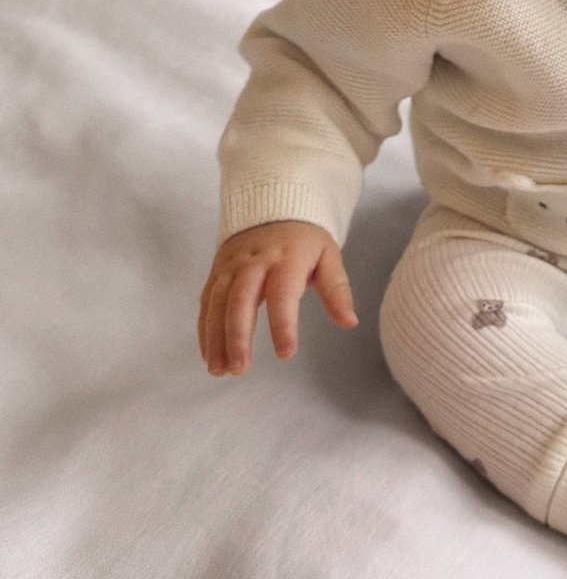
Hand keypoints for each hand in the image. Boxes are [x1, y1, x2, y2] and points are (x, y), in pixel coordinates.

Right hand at [198, 220, 356, 375]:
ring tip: (221, 370)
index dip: (283, 324)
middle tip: (240, 369)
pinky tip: (209, 357)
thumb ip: (337, 290)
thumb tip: (350, 322)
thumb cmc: (305, 241)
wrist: (273, 208)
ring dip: (216, 339)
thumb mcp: (328, 257)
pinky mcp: (217, 271)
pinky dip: (205, 330)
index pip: (283, 294)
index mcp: (287, 258)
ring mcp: (231, 266)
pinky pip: (206, 302)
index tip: (286, 354)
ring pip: (217, 303)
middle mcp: (254, 261)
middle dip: (238, 336)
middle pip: (240, 300)